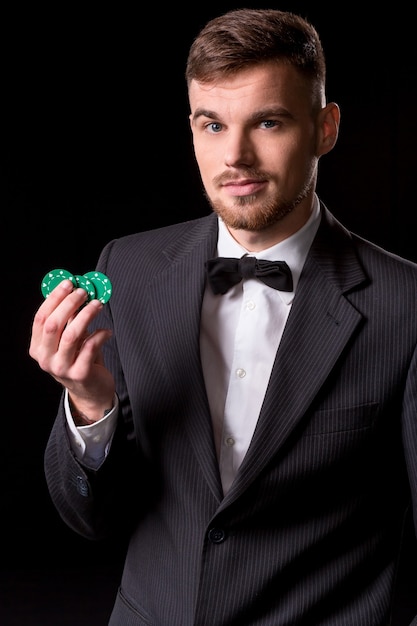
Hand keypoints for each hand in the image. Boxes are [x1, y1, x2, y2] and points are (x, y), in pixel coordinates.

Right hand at [29, 279, 114, 421]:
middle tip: (85, 292)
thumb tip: (76, 291)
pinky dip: (100, 335)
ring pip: (71, 334)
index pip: (41, 318)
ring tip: (98, 305)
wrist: (90, 391)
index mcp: (38, 348)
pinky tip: (107, 331)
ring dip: (86, 315)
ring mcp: (61, 368)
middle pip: (54, 325)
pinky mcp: (80, 374)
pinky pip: (90, 347)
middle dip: (70, 304)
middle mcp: (46, 359)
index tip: (69, 284)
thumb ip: (68, 320)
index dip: (55, 299)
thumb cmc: (78, 360)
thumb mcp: (67, 341)